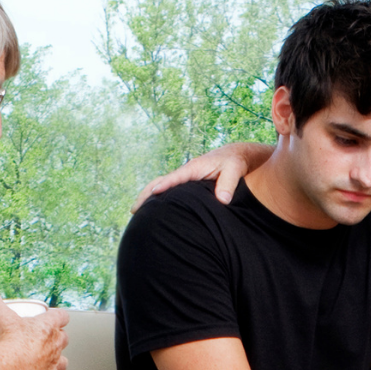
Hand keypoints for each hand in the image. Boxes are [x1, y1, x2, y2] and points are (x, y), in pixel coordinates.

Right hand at [0, 287, 69, 369]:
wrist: (11, 367)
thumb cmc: (11, 343)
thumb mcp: (2, 317)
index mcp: (48, 327)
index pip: (61, 317)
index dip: (59, 317)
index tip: (56, 317)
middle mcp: (55, 345)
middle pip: (64, 339)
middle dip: (58, 339)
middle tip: (48, 340)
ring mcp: (53, 363)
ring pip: (63, 362)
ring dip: (59, 363)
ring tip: (52, 364)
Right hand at [132, 142, 271, 211]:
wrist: (236, 155)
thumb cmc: (235, 162)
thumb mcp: (235, 170)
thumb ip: (228, 184)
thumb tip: (222, 200)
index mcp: (193, 168)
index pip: (174, 178)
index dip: (163, 187)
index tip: (152, 195)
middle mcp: (185, 172)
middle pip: (160, 182)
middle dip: (146, 195)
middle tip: (133, 210)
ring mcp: (185, 178)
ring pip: (162, 187)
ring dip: (149, 198)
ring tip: (137, 214)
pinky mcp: (188, 184)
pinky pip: (170, 190)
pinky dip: (159, 198)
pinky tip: (155, 211)